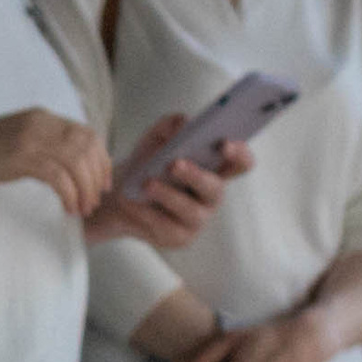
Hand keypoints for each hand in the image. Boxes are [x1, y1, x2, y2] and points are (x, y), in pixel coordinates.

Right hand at [0, 108, 112, 217]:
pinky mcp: (17, 156)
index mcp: (40, 117)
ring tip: (82, 209)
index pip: (86, 133)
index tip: (103, 184)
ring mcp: (28, 137)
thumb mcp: (13, 144)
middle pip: (87, 145)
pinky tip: (68, 208)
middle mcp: (39, 122)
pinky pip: (57, 175)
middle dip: (97, 176)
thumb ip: (38, 148)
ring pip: (76, 160)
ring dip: (85, 188)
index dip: (101, 159)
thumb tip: (62, 168)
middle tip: (95, 201)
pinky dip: (69, 194)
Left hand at [84, 114, 252, 250]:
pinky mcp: (179, 237)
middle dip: (195, 175)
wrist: (120, 194)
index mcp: (216, 168)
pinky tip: (134, 202)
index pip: (241, 163)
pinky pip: (166, 226)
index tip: (224, 143)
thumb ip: (170, 125)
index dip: (239, 154)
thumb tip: (182, 123)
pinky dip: (148, 212)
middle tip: (174, 163)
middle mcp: (211, 195)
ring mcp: (198, 219)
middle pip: (214, 187)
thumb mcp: (155, 138)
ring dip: (168, 195)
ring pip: (189, 210)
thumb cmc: (147, 163)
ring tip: (147, 184)